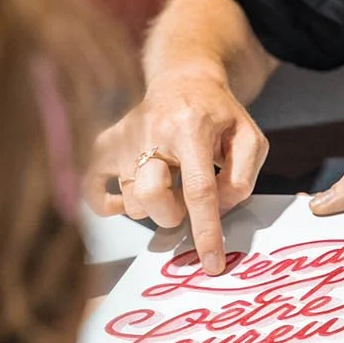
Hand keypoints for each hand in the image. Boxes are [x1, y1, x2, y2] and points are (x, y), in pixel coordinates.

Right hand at [85, 73, 268, 274]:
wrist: (184, 79)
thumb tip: (217, 210)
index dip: (206, 231)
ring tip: (166, 187)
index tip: (212, 263)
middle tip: (184, 205)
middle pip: (150, 196)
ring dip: (152, 208)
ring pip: (129, 200)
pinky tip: (128, 198)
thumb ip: (242, 177)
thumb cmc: (220, 114)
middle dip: (171, 216)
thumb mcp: (249, 139)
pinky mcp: (106, 144)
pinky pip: (93, 187)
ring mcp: (124, 138)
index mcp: (192, 128)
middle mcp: (152, 132)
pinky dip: (109, 203)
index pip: (199, 190)